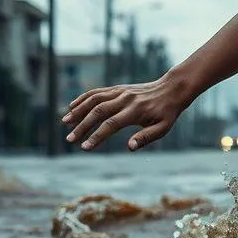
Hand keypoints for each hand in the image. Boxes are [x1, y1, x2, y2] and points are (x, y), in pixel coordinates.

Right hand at [62, 74, 188, 151]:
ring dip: (78, 110)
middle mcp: (125, 99)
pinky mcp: (118, 89)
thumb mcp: (163, 128)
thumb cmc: (167, 112)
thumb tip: (129, 148)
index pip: (111, 124)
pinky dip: (83, 98)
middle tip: (70, 139)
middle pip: (98, 112)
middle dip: (82, 126)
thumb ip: (146, 137)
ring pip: (94, 99)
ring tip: (65, 122)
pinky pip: (97, 92)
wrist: (172, 89)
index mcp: (135, 111)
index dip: (96, 136)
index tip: (84, 147)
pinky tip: (72, 107)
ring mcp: (120, 92)